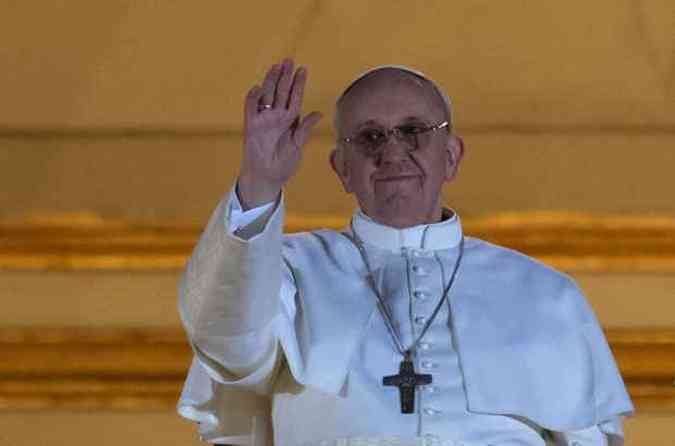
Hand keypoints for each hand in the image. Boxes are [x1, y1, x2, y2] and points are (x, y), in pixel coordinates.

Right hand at [238, 59, 321, 208]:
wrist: (267, 177)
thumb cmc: (283, 164)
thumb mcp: (298, 146)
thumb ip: (305, 129)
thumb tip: (318, 113)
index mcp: (289, 121)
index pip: (294, 98)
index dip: (298, 84)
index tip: (303, 70)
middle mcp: (276, 117)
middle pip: (280, 92)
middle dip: (284, 77)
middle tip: (288, 61)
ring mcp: (263, 120)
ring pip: (267, 96)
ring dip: (270, 81)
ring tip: (276, 67)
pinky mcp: (251, 126)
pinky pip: (251, 108)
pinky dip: (253, 98)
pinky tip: (259, 88)